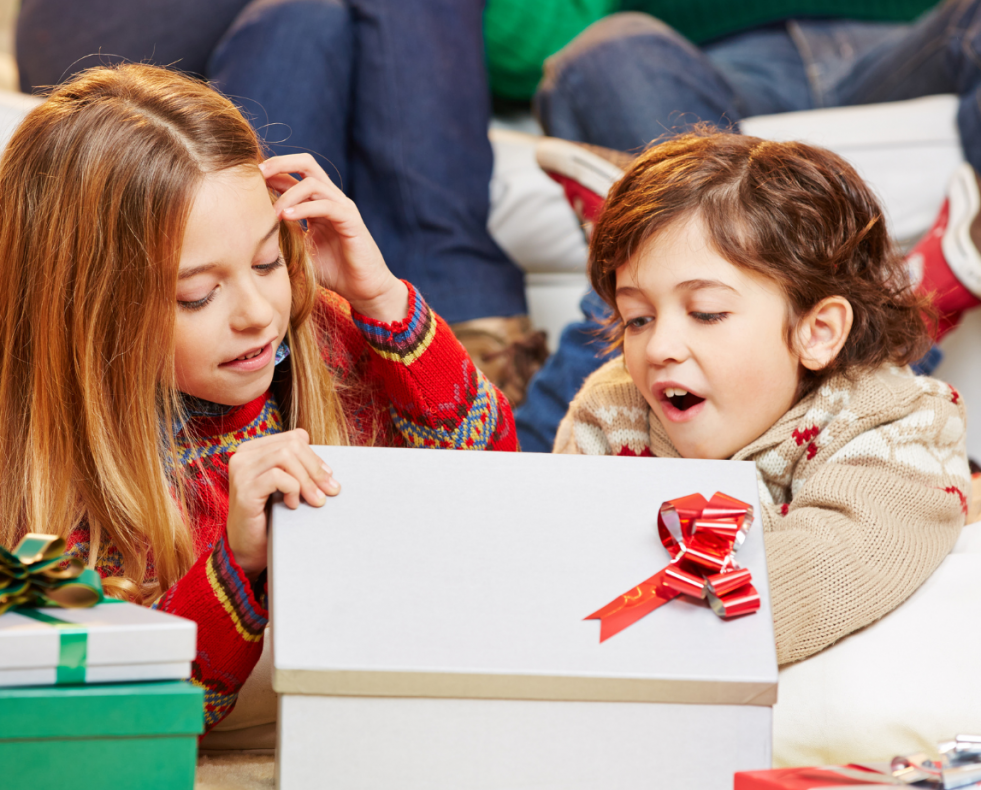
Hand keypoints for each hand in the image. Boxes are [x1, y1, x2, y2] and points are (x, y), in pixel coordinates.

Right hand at [226, 429, 339, 578]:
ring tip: (314, 500)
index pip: (293, 438)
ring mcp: (241, 471)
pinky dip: (292, 489)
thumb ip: (297, 469)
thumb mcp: (285, 486)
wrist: (248, 549)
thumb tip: (328, 470)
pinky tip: (293, 505)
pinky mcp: (244, 489)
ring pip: (286, 457)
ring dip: (307, 480)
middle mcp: (243, 455)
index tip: (327, 477)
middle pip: (292, 445)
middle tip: (329, 491)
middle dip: (315, 468)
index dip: (315, 456)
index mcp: (253, 449)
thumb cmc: (268, 516)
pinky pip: (277, 477)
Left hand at [260, 154, 408, 322]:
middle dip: (279, 163)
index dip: (271, 173)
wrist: (364, 289)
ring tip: (272, 212)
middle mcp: (331, 199)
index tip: (246, 180)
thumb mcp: (301, 250)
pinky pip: (326, 205)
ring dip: (288, 194)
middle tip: (256, 174)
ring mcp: (343, 207)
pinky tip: (286, 216)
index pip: (293, 176)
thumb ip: (284, 235)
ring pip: (313, 183)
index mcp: (318, 203)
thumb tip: (252, 231)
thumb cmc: (335, 272)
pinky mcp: (351, 220)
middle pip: (306, 164)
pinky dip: (304, 208)